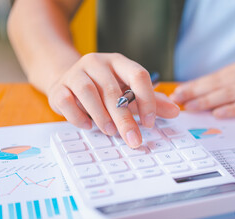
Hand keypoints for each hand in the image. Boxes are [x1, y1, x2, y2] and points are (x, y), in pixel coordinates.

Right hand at [47, 53, 179, 147]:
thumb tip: (176, 111)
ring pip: (88, 92)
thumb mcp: (128, 91)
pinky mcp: (58, 87)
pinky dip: (78, 116)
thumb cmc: (104, 88)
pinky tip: (88, 126)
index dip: (147, 100)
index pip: (138, 75)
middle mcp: (96, 63)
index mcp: (118, 62)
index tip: (150, 123)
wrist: (68, 80)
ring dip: (101, 115)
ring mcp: (75, 73)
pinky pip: (67, 101)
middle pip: (113, 90)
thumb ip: (151, 101)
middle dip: (125, 118)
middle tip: (134, 140)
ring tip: (110, 132)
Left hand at [170, 54, 234, 117]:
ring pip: (229, 92)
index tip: (179, 91)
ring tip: (190, 107)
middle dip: (194, 91)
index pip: (216, 76)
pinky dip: (233, 109)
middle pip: (218, 82)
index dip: (196, 84)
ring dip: (207, 100)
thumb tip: (218, 91)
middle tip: (176, 99)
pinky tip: (219, 113)